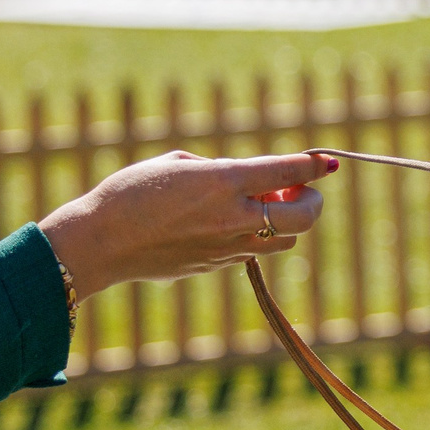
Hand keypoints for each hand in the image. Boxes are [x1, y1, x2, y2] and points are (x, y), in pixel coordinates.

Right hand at [37, 150, 335, 300]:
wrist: (101, 242)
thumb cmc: (131, 192)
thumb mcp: (177, 164)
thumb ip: (220, 169)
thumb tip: (250, 180)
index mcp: (224, 182)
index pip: (287, 173)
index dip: (313, 166)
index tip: (328, 162)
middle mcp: (233, 217)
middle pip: (303, 218)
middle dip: (313, 202)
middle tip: (301, 190)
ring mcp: (228, 247)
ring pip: (284, 241)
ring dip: (286, 222)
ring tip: (265, 205)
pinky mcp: (217, 267)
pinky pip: (253, 252)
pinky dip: (256, 237)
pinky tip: (233, 223)